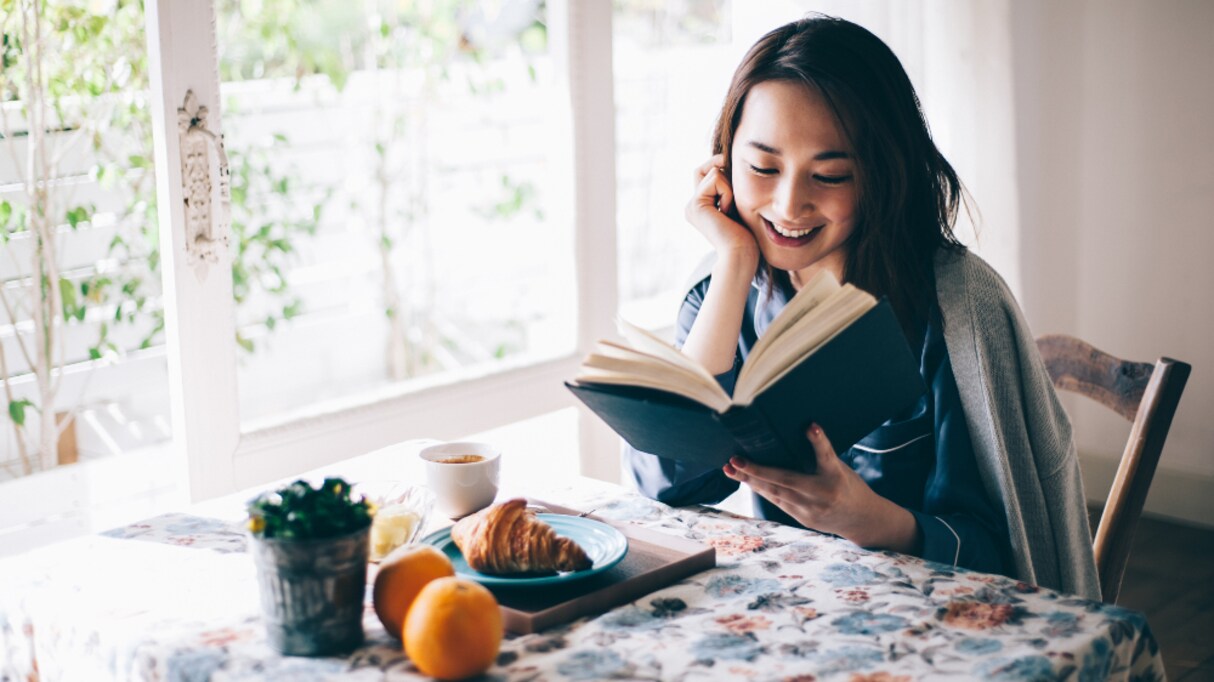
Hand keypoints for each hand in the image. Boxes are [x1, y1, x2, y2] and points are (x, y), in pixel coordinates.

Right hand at [685, 154, 758, 270]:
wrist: (740, 254)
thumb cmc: (746, 234)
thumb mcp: (738, 205)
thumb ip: (729, 187)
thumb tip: (727, 160)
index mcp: (701, 207)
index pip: (709, 172)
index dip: (724, 172)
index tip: (736, 192)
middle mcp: (692, 205)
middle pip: (706, 168)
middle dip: (725, 174)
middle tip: (733, 200)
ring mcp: (691, 205)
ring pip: (713, 171)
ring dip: (729, 187)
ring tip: (730, 210)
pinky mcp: (696, 204)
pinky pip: (716, 177)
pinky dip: (728, 192)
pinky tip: (728, 212)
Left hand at [722, 424, 918, 551]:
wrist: (861, 520)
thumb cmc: (849, 486)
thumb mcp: (841, 468)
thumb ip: (821, 456)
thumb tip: (800, 433)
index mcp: (836, 476)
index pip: (827, 456)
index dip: (819, 441)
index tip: (811, 426)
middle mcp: (822, 494)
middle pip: (786, 480)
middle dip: (757, 470)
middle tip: (735, 460)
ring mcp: (810, 510)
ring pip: (775, 493)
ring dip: (751, 481)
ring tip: (730, 469)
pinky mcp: (802, 519)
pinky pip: (777, 501)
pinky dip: (761, 489)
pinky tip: (745, 479)